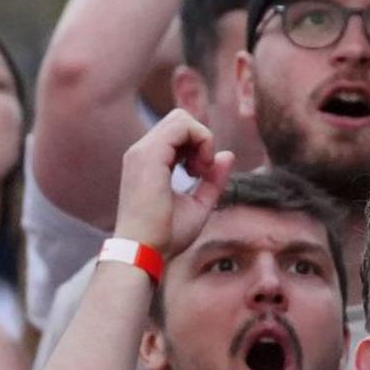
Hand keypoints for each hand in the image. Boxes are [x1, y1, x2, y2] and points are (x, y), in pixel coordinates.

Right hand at [111, 110, 229, 251]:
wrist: (144, 251)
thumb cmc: (166, 235)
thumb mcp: (198, 204)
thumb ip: (212, 180)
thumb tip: (227, 155)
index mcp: (148, 162)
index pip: (177, 133)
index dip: (197, 146)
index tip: (200, 174)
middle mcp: (141, 152)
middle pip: (180, 119)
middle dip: (200, 139)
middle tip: (202, 171)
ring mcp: (142, 151)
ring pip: (181, 118)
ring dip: (201, 139)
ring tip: (200, 171)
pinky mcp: (149, 153)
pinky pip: (183, 125)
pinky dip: (201, 140)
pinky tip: (199, 169)